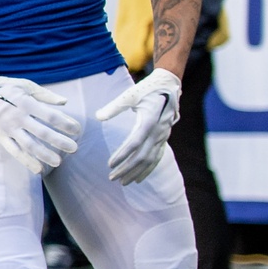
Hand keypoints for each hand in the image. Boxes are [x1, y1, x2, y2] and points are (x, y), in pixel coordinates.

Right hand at [0, 71, 81, 172]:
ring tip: (58, 162)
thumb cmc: (5, 86)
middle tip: (74, 148)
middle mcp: (18, 117)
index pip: (50, 116)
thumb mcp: (26, 85)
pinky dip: (26, 161)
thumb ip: (46, 95)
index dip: (65, 123)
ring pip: (29, 145)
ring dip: (45, 155)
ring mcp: (8, 128)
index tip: (77, 129)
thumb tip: (65, 103)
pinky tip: (38, 169)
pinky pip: (15, 151)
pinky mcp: (0, 136)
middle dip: (60, 141)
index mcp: (26, 103)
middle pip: (43, 132)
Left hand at [94, 67, 181, 184]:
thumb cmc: (147, 89)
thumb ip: (114, 107)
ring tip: (123, 182)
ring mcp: (162, 136)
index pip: (134, 144)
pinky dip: (148, 169)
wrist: (169, 86)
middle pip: (142, 156)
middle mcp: (157, 132)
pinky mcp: (164, 137)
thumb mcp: (130, 95)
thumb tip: (98, 117)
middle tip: (112, 178)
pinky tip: (139, 178)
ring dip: (137, 172)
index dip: (122, 155)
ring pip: (150, 160)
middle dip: (127, 169)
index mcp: (149, 122)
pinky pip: (157, 157)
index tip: (110, 165)